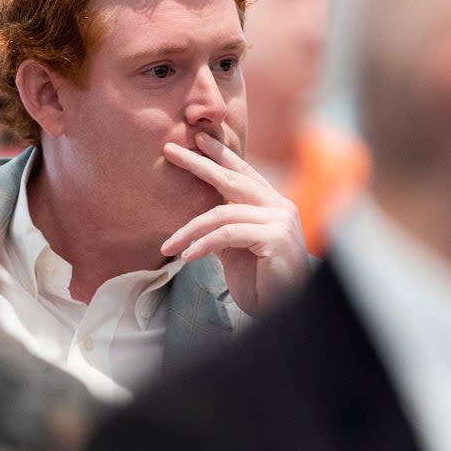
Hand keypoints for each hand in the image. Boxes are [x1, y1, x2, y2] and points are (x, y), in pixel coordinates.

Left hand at [161, 132, 308, 315]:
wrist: (283, 311)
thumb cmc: (260, 283)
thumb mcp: (235, 250)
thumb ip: (223, 228)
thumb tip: (198, 216)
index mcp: (273, 205)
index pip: (243, 173)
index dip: (221, 155)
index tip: (197, 140)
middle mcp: (280, 206)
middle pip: (232, 179)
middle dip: (200, 164)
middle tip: (172, 151)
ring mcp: (280, 220)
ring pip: (222, 213)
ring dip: (189, 230)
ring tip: (168, 247)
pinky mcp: (275, 238)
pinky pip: (227, 235)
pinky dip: (203, 245)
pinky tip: (186, 257)